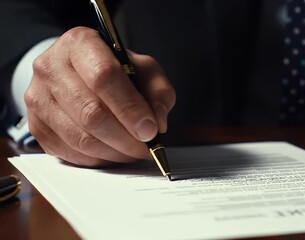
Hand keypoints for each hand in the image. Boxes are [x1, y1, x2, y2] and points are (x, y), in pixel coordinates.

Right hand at [25, 27, 175, 166]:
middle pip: (91, 113)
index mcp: (80, 44)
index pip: (103, 77)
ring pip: (81, 138)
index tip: (150, 130)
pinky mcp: (36, 125)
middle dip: (126, 137)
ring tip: (134, 152)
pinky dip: (98, 159)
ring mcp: (38, 98)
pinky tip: (114, 152)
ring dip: (115, 152)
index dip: (130, 108)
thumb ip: (158, 91)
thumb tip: (157, 123)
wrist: (77, 74)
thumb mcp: (143, 69)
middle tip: (147, 148)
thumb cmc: (113, 69)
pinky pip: (70, 153)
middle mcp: (51, 68)